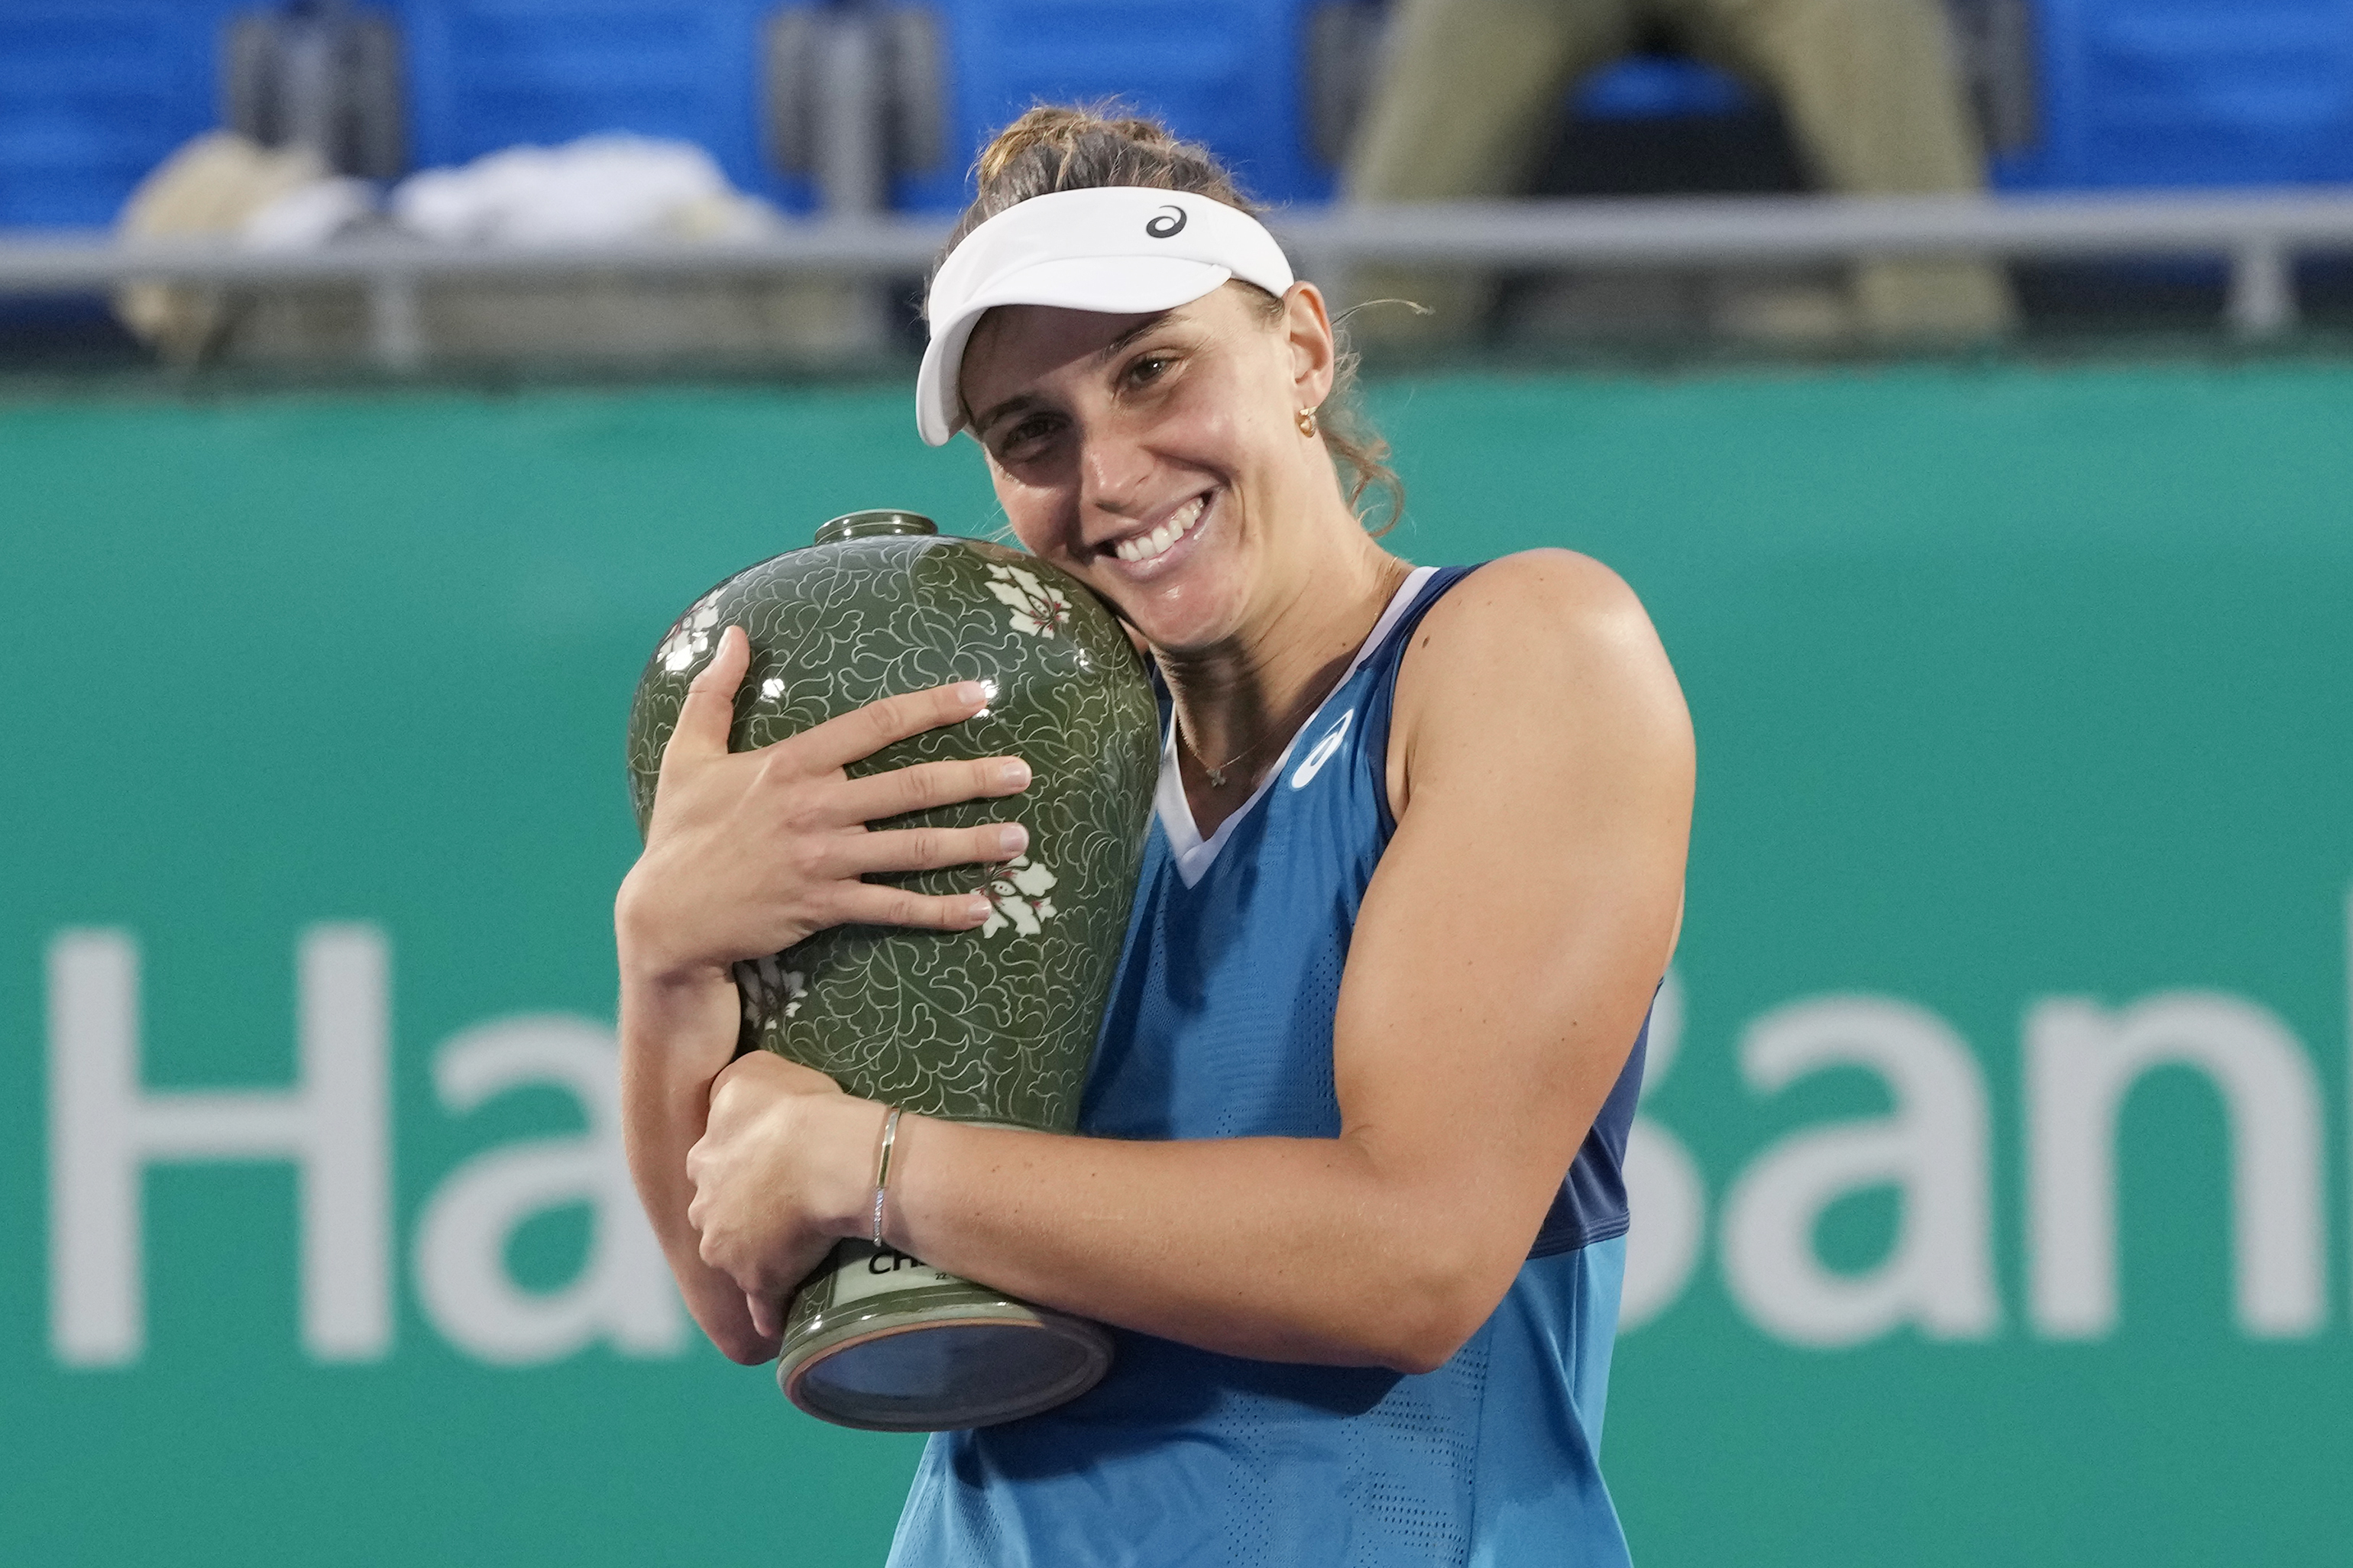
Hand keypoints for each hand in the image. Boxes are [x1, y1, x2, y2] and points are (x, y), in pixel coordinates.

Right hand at [617, 624, 1032, 984]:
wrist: (664, 916)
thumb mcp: (686, 754)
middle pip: (912, 787)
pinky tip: (982, 909)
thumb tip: (731, 633)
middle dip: (974, 779)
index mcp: (791, 764)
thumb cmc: (679, 832)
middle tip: (1023, 772)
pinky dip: (940, 911)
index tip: (979, 697)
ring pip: (914, 849)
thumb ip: (714, 692)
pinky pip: (894, 908)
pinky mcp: (825, 906)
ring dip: (972, 844)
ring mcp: (824, 860)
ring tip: (1020, 838)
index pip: (875, 725)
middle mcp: (816, 808)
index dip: (931, 707)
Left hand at [686, 1051, 877, 1338]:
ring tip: (789, 1257)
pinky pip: (762, 1309)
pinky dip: (768, 1317)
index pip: (713, 1166)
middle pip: (718, 1215)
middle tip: (781, 1208)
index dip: (740, 1165)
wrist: (832, 1158)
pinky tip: (776, 1326)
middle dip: (739, 1215)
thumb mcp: (750, 1073)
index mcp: (703, 1160)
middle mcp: (705, 1208)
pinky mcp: (760, 1282)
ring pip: (735, 1260)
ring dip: (752, 1262)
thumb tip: (723, 1101)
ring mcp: (729, 1250)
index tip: (767, 1166)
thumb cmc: (799, 1109)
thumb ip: (730, 1089)